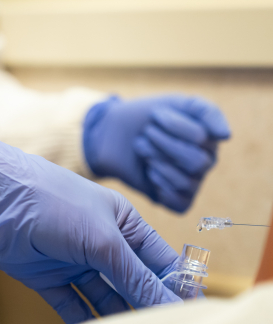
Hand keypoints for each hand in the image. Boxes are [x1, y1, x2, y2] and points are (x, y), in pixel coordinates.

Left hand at [0, 123, 181, 323]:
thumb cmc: (54, 202)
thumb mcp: (103, 239)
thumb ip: (134, 275)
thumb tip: (168, 304)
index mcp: (123, 224)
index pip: (160, 260)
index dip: (175, 287)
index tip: (189, 316)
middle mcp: (102, 243)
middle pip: (134, 282)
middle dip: (148, 306)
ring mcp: (76, 262)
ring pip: (106, 298)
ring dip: (119, 318)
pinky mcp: (51, 279)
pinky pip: (74, 306)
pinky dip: (86, 322)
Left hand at [83, 95, 230, 211]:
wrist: (114, 135)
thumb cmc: (147, 117)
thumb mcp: (176, 103)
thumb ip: (206, 112)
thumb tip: (226, 136)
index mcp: (209, 138)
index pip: (200, 137)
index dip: (173, 126)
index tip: (155, 115)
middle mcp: (206, 162)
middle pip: (195, 162)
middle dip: (163, 146)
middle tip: (145, 134)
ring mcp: (192, 182)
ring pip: (185, 182)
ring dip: (157, 162)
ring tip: (142, 149)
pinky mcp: (176, 200)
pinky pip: (179, 203)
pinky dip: (162, 188)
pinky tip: (150, 174)